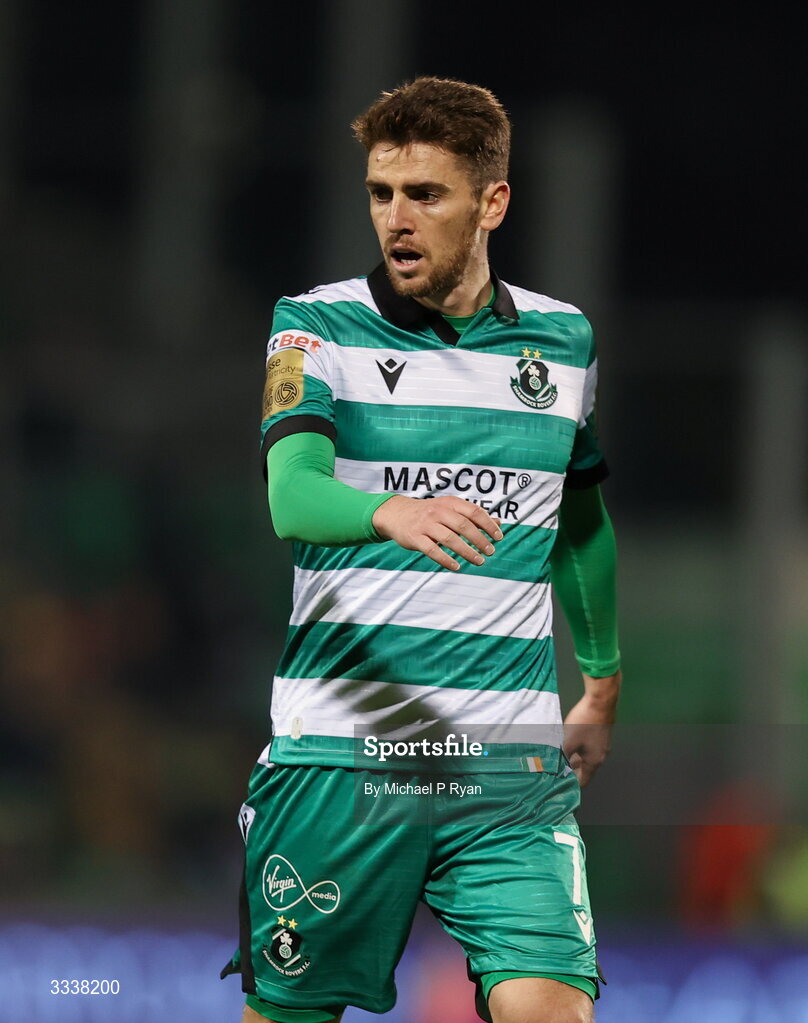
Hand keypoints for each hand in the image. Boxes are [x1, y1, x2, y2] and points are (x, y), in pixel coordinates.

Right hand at [372, 495, 502, 570]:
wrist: (397, 514)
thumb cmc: (430, 513)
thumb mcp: (450, 509)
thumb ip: (473, 516)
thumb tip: (498, 523)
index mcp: (450, 503)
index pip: (474, 512)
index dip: (488, 525)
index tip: (499, 537)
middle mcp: (438, 511)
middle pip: (464, 526)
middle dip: (480, 540)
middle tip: (490, 551)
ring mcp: (425, 524)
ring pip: (450, 539)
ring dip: (467, 552)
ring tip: (479, 561)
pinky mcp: (415, 537)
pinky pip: (432, 550)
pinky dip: (446, 560)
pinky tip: (457, 567)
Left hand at [562, 671, 620, 786]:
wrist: (600, 702)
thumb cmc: (583, 723)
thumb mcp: (568, 741)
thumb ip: (562, 757)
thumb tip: (557, 768)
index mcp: (594, 761)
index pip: (583, 781)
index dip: (571, 784)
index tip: (559, 784)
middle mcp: (601, 756)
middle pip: (585, 770)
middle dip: (571, 770)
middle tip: (556, 769)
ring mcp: (603, 746)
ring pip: (586, 758)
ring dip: (574, 759)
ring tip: (560, 756)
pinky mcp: (602, 736)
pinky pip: (589, 749)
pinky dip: (579, 750)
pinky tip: (569, 743)